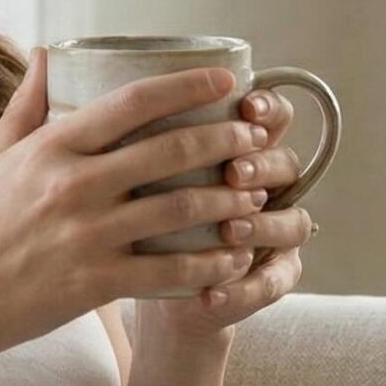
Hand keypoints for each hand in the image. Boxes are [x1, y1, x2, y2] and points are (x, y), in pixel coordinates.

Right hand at [0, 52, 273, 368]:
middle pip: (171, 151)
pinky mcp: (94, 284)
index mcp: (53, 147)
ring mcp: (87, 236)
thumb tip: (47, 52)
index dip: (189, 85)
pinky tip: (233, 258)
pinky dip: (209, 265)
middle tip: (254, 138)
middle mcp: (74, 186)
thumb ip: (27, 105)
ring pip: (181, 211)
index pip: (134, 101)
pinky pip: (169, 273)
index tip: (226, 80)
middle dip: (225, 139)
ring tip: (256, 195)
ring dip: (229, 201)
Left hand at [141, 86, 316, 337]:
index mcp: (242, 149)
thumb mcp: (134, 170)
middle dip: (263, 165)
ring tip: (231, 230)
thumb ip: (136, 135)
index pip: (272, 118)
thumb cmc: (137, 210)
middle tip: (233, 171)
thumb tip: (91, 92)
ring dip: (264, 225)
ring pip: (294, 223)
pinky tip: (214, 293)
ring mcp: (275, 233)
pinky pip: (273, 282)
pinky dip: (245, 288)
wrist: (146, 277)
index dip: (269, 108)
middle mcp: (268, 187)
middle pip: (288, 165)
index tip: (246, 105)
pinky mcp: (270, 276)